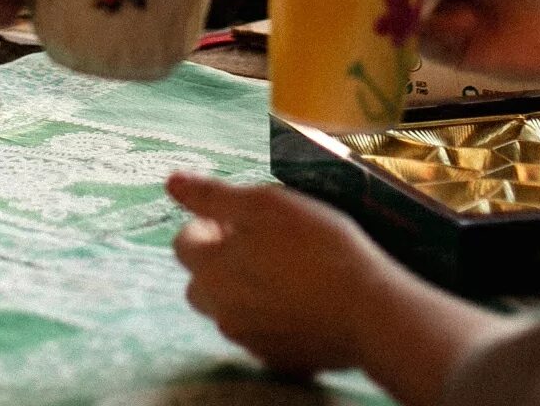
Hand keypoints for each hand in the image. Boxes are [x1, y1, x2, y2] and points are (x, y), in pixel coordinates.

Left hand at [169, 172, 401, 376]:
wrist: (368, 309)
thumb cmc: (318, 247)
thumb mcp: (265, 204)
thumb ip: (213, 195)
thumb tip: (171, 182)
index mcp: (211, 271)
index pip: (183, 244)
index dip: (208, 224)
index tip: (240, 219)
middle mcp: (220, 311)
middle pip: (202, 281)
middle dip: (220, 261)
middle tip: (262, 243)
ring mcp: (248, 340)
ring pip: (230, 308)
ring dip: (244, 288)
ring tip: (286, 268)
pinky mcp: (276, 358)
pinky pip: (259, 331)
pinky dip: (270, 315)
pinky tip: (301, 298)